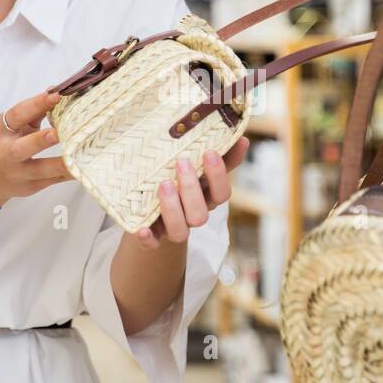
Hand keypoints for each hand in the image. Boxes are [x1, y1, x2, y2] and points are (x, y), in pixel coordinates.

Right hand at [0, 90, 71, 206]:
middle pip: (23, 148)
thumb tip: (56, 91)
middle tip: (60, 132)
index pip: (18, 115)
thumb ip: (34, 111)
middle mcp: (8, 152)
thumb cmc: (5, 144)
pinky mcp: (32, 186)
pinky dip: (69, 173)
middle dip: (41, 140)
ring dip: (60, 163)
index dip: (37, 104)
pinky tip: (84, 167)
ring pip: (41, 169)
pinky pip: (54, 180)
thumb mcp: (14, 126)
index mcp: (2, 131)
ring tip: (80, 155)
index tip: (57, 94)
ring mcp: (20, 172)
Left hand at [135, 137, 249, 248]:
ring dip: (173, 208)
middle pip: (200, 214)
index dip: (218, 176)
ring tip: (164, 184)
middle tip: (182, 162)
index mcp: (206, 199)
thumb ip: (221, 155)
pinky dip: (148, 239)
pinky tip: (141, 230)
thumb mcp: (198, 167)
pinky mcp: (152, 237)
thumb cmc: (178, 180)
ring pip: (180, 232)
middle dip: (192, 188)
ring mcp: (172, 228)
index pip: (221, 194)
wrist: (149, 210)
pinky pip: (152, 244)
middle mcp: (192, 216)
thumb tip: (241, 138)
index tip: (209, 152)